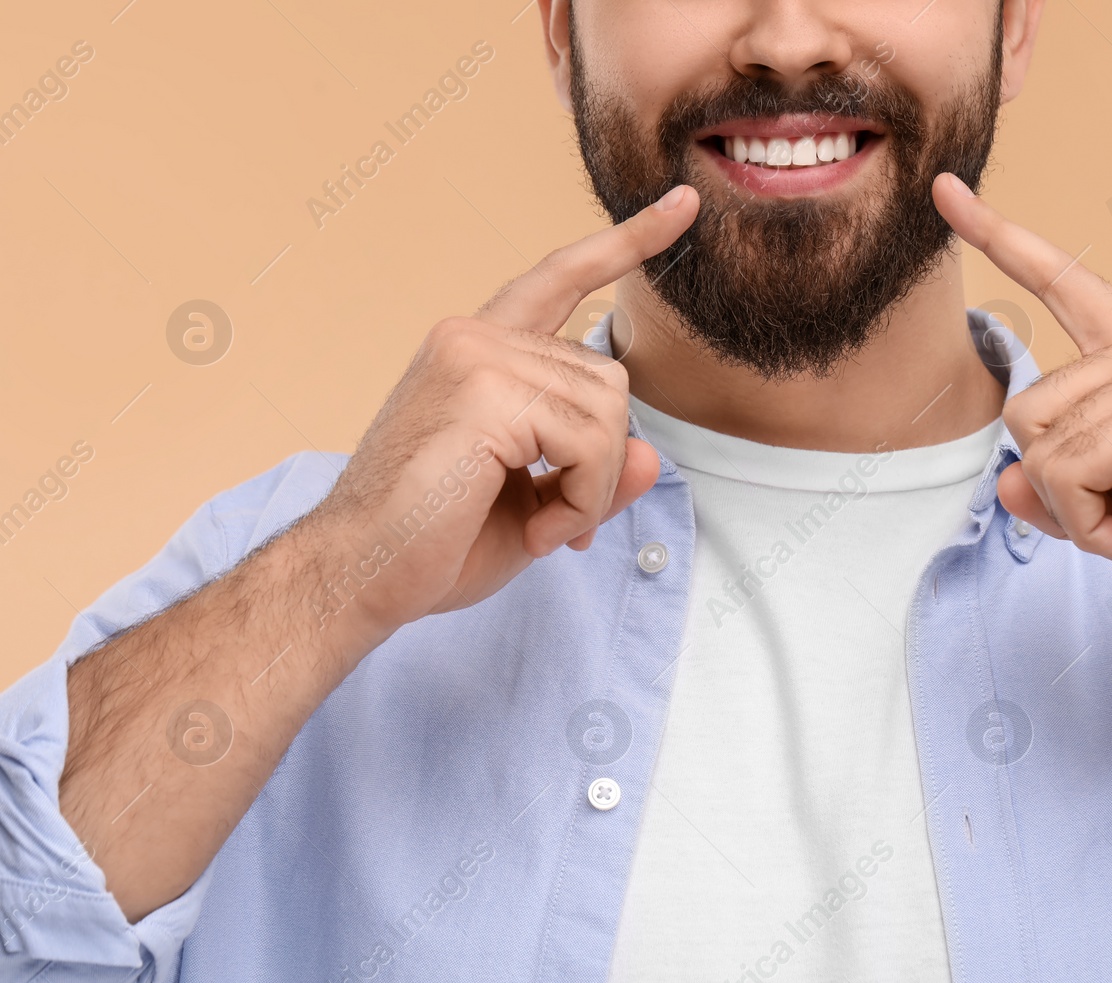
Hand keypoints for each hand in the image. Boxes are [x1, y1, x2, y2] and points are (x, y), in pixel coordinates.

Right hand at [307, 184, 700, 634]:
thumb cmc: (430, 544)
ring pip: (607, 412)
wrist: (358, 576)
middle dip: (603, 463)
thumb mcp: (537, 506)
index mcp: (479, 351)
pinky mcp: (485, 391)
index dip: (625, 243)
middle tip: (564, 522)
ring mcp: (476, 356)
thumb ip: (595, 472)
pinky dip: (582, 499)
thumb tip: (652, 455)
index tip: (681, 205)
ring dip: (593, 489)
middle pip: (608, 380)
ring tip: (545, 530)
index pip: (561, 278)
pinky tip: (540, 532)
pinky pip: (589, 442)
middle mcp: (474, 337)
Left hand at [933, 173, 1111, 614]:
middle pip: (1024, 416)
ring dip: (1078, 514)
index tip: (945, 191)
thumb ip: (1060, 493)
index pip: (1063, 283)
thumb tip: (1004, 485)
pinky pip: (1065, 479)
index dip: (998, 238)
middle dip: (1059, 488)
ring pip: (1037, 453)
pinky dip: (1093, 530)